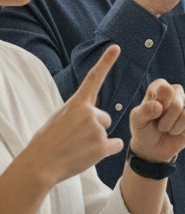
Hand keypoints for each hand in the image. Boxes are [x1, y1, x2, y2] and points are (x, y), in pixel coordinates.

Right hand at [22, 45, 123, 187]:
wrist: (39, 166)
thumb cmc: (46, 143)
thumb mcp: (59, 119)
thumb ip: (78, 111)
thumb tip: (94, 109)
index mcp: (76, 104)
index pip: (94, 79)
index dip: (106, 62)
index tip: (116, 47)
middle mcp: (89, 113)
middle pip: (104, 118)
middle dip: (94, 128)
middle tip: (75, 139)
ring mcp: (96, 129)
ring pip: (107, 132)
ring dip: (97, 140)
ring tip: (78, 148)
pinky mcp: (102, 146)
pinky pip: (115, 145)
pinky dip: (106, 151)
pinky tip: (89, 155)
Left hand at [128, 79, 184, 163]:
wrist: (154, 147)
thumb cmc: (144, 129)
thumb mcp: (137, 121)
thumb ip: (144, 111)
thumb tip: (158, 106)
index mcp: (159, 87)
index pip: (166, 89)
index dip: (161, 104)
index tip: (155, 113)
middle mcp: (176, 92)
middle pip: (177, 105)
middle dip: (166, 122)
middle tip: (160, 126)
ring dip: (175, 128)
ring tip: (169, 129)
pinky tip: (180, 131)